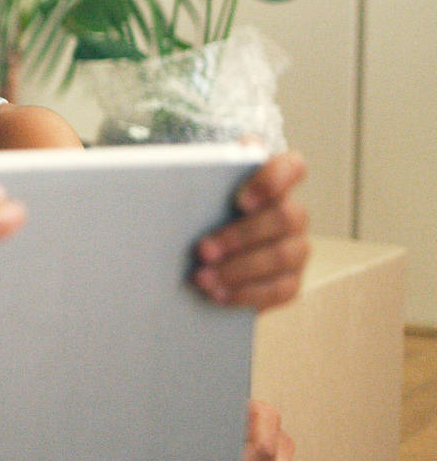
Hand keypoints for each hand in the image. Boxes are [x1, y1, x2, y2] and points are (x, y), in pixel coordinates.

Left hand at [194, 151, 309, 307]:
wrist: (199, 251)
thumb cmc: (197, 209)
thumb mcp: (195, 189)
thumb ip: (195, 178)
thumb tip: (164, 182)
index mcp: (272, 178)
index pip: (291, 167)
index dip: (273, 180)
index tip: (241, 200)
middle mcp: (291, 211)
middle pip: (285, 218)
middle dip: (241, 235)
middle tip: (203, 250)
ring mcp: (295, 246)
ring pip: (282, 255)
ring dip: (239, 269)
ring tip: (202, 278)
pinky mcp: (290, 279)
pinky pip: (280, 289)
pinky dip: (247, 293)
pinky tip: (218, 294)